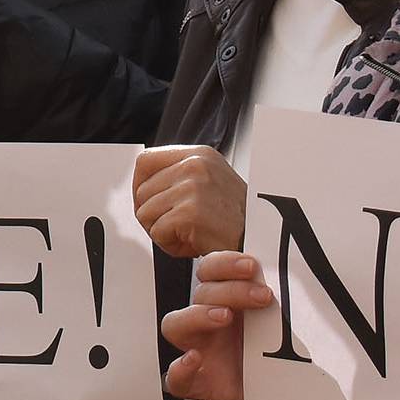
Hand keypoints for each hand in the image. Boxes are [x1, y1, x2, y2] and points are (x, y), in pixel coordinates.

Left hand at [133, 144, 246, 259]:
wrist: (260, 241)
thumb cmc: (233, 219)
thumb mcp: (208, 182)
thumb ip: (178, 176)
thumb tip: (141, 184)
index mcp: (198, 154)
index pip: (146, 161)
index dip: (139, 185)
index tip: (147, 202)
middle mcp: (194, 165)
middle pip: (141, 191)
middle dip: (153, 215)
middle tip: (178, 227)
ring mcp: (191, 188)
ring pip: (145, 213)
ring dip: (162, 231)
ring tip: (189, 234)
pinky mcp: (189, 213)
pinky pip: (157, 232)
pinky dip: (170, 245)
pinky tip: (193, 243)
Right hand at [162, 251, 274, 399]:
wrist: (272, 391)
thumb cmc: (270, 352)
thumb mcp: (278, 322)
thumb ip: (278, 302)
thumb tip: (295, 281)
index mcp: (224, 299)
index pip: (210, 271)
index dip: (225, 263)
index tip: (252, 265)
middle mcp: (207, 321)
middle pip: (200, 293)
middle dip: (231, 289)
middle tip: (261, 296)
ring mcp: (198, 350)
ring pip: (176, 325)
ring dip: (198, 315)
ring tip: (225, 316)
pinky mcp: (196, 383)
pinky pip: (175, 377)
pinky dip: (180, 368)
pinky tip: (194, 359)